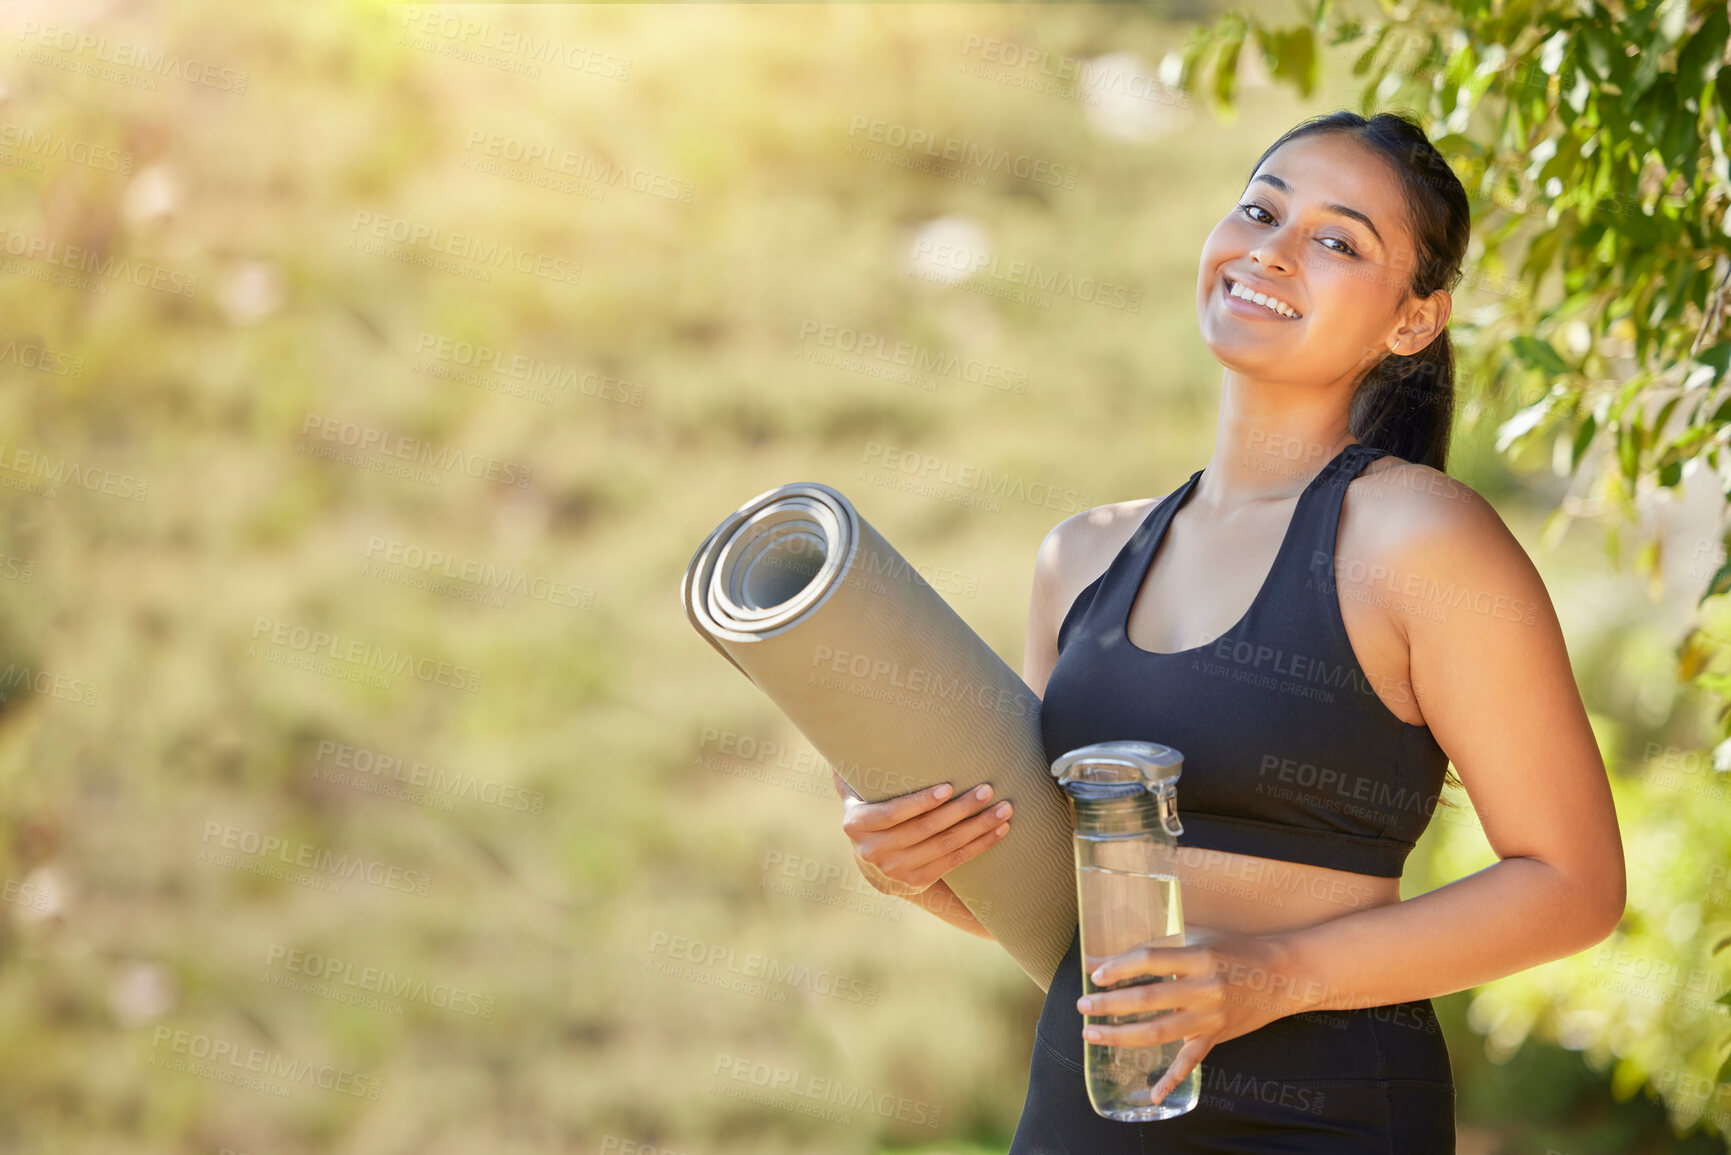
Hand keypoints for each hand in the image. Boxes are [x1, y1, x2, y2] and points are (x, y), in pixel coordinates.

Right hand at [835, 774, 1012, 898]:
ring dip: (979, 826)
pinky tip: (1000, 830)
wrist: (873, 867)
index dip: (921, 801)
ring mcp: (897, 870)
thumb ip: (851, 775)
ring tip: (1003, 808)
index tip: (948, 787)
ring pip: (945, 845)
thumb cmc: (870, 817)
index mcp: (856, 825)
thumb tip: (843, 741)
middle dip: (960, 809)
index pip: (892, 813)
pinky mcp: (918, 881)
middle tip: (987, 789)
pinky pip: (956, 861)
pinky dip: (981, 845)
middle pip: (925, 828)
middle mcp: (874, 851)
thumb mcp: (854, 797)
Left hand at [1072, 926, 1302, 1105]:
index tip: (1095, 973)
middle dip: (1110, 1004)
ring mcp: (1211, 1017)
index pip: (1151, 959)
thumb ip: (1156, 944)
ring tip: (1093, 1034)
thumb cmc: (1234, 949)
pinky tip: (1151, 1094)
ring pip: (1159, 1031)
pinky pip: (1191, 1061)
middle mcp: (1204, 988)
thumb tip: (1107, 953)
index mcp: (1198, 956)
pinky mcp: (1217, 1037)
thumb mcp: (1198, 936)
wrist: (1282, 975)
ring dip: (1122, 1036)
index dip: (1120, 966)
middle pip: (1148, 998)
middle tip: (1083, 1006)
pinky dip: (1171, 1079)